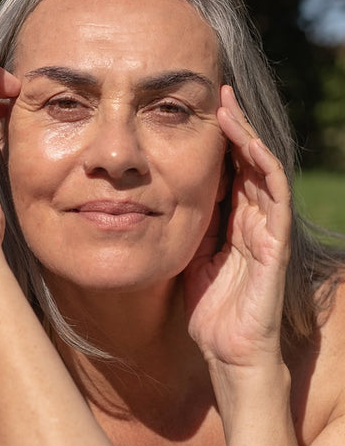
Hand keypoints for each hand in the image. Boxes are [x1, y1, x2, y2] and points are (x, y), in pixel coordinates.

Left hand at [183, 85, 291, 370]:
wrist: (227, 351)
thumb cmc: (209, 308)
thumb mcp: (192, 258)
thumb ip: (191, 229)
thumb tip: (170, 198)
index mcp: (231, 224)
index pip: (228, 172)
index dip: (218, 143)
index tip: (199, 113)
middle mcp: (252, 221)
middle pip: (247, 164)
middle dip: (235, 129)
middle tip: (218, 94)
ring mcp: (267, 231)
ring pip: (263, 173)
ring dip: (247, 138)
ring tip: (229, 107)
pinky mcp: (276, 245)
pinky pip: (274, 200)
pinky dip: (263, 170)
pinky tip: (248, 145)